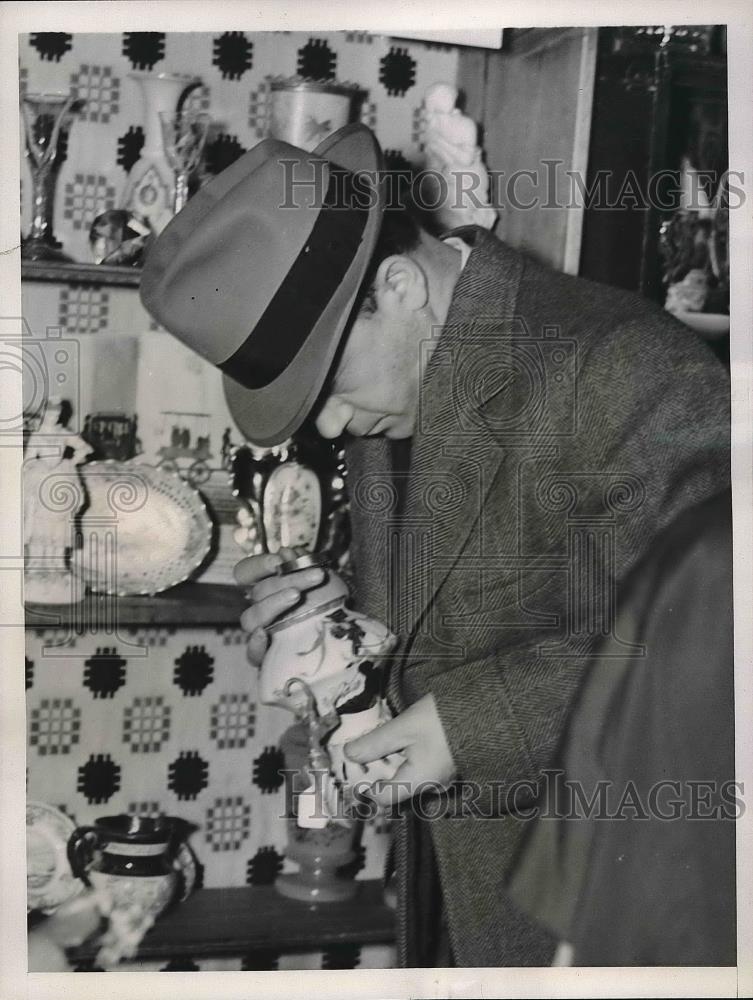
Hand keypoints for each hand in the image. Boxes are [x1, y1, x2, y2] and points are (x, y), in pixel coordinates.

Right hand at [234, 547, 325, 666]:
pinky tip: (264, 636)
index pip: (245, 573)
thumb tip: (289, 552)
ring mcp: (261, 634)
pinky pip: (252, 654)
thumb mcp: (324, 581)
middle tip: (315, 576)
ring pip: (250, 619)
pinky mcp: (266, 659)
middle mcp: (261, 609)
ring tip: (297, 596)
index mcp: (268, 589)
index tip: (280, 559)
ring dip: (273, 604)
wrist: (345, 643)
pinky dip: (255, 645)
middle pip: (258, 592)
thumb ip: (305, 565)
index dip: (257, 564)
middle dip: (286, 579)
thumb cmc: (331, 606)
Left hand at [344, 693, 455, 808]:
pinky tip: (402, 741)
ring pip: (409, 778)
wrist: (487, 709)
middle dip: (377, 773)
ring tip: (380, 743)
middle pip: (396, 789)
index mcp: (419, 783)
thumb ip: (375, 743)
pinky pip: (422, 769)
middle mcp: (432, 787)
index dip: (364, 786)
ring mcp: (443, 777)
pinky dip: (407, 758)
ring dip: (392, 764)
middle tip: (362, 753)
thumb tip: (348, 754)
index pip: (383, 798)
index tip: (351, 767)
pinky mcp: (450, 764)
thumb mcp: (404, 728)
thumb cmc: (443, 720)